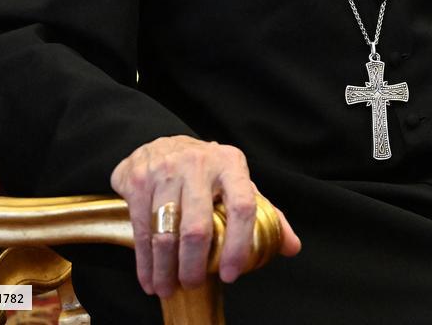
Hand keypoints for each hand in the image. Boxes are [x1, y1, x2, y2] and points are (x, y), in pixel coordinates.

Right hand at [110, 134, 300, 297]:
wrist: (164, 143)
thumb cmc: (208, 172)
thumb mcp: (238, 183)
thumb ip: (266, 213)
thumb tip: (292, 246)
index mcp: (231, 164)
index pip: (243, 205)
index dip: (239, 244)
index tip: (231, 274)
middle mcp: (199, 162)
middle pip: (198, 226)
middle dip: (194, 265)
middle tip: (193, 283)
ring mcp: (166, 168)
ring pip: (166, 231)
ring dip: (166, 268)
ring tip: (168, 288)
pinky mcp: (139, 178)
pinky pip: (142, 227)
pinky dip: (145, 261)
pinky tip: (150, 278)